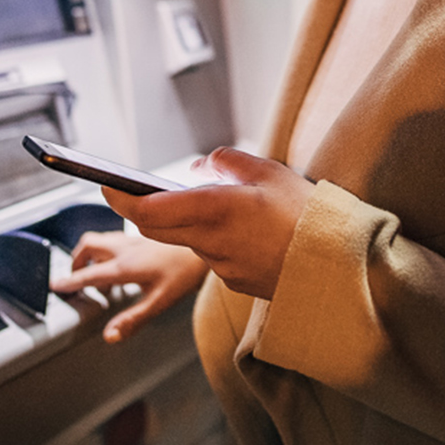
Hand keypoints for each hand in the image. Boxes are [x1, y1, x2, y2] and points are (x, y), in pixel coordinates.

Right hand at [50, 232, 207, 342]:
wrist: (205, 241)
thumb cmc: (185, 272)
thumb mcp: (159, 302)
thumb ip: (132, 320)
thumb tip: (109, 336)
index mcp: (124, 266)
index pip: (88, 275)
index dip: (70, 282)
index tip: (56, 286)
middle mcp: (124, 248)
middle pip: (87, 246)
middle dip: (75, 260)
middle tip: (74, 277)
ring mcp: (133, 238)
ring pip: (99, 238)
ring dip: (89, 252)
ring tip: (93, 269)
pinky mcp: (142, 234)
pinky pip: (114, 237)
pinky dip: (106, 248)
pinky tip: (119, 260)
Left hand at [101, 147, 314, 299]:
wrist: (338, 266)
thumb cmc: (307, 214)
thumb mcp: (268, 171)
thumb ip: (225, 162)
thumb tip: (198, 169)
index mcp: (216, 209)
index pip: (149, 209)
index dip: (121, 198)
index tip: (107, 185)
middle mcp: (210, 241)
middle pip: (156, 228)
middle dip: (144, 210)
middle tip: (142, 191)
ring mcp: (220, 266)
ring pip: (186, 240)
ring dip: (188, 224)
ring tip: (222, 206)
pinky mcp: (233, 281)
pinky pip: (211, 256)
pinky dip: (214, 241)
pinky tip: (244, 231)